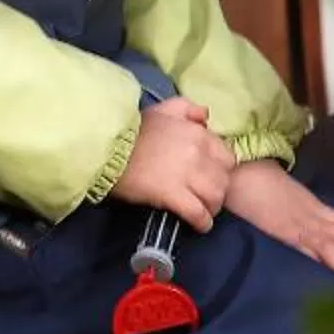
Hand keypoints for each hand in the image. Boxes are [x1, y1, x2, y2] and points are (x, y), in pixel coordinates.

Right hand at [111, 98, 236, 231]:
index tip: (208, 174)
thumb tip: (205, 117)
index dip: (218, 168)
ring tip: (202, 210)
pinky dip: (202, 222)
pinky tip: (199, 225)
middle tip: (205, 195)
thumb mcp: (161, 110)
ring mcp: (188, 175)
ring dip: (211, 207)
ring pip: (215, 197)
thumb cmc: (132, 130)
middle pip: (224, 179)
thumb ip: (186, 108)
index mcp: (197, 132)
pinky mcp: (174, 195)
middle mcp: (198, 153)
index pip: (226, 157)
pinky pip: (198, 214)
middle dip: (217, 189)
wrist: (106, 148)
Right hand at [223, 159, 333, 281]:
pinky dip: (318, 265)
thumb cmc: (258, 180)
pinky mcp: (283, 232)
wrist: (240, 167)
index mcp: (315, 206)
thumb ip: (298, 208)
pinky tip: (328, 279)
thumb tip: (307, 219)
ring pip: (331, 246)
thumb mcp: (286, 195)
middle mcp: (313, 215)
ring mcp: (299, 225)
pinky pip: (305, 251)